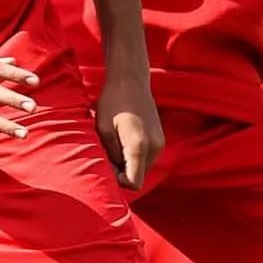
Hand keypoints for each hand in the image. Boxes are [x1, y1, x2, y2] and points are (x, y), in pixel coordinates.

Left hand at [95, 68, 163, 189]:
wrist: (130, 80)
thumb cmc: (112, 102)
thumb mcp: (103, 130)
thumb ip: (110, 155)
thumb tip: (114, 174)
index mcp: (139, 146)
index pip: (134, 183)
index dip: (118, 181)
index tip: (107, 166)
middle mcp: (155, 147)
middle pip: (138, 176)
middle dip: (122, 171)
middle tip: (107, 152)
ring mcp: (160, 143)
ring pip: (142, 168)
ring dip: (128, 163)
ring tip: (115, 142)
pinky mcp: (160, 139)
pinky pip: (145, 158)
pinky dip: (134, 155)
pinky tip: (123, 138)